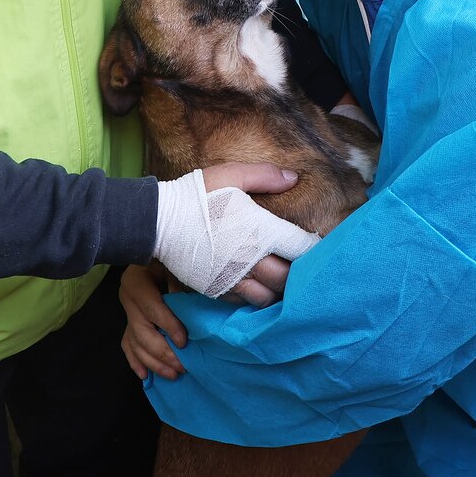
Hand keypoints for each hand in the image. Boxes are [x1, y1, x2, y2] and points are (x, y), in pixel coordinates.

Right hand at [119, 264, 186, 379]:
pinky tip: (145, 375)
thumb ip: (178, 283)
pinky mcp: (129, 320)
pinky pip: (128, 344)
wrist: (156, 250)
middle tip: (182, 366)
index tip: (184, 342)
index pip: (151, 308)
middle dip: (162, 352)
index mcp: (136, 281)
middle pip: (141, 331)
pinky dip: (135, 361)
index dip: (168, 326)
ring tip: (173, 374)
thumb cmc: (168, 257)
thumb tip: (185, 308)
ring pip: (135, 342)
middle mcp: (127, 297)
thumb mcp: (174, 264)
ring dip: (153, 362)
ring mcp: (127, 310)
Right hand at [153, 164, 318, 300]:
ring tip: (278, 280)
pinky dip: (254, 297)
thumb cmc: (197, 195)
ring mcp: (233, 278)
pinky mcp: (217, 289)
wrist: (159, 221)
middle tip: (299, 265)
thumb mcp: (231, 174)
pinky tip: (255, 286)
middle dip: (297, 274)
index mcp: (262, 231)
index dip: (313, 248)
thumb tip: (294, 178)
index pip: (301, 248)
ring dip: (276, 290)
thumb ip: (266, 176)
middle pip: (288, 279)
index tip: (317, 245)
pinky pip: (244, 302)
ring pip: (267, 297)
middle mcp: (252, 260)